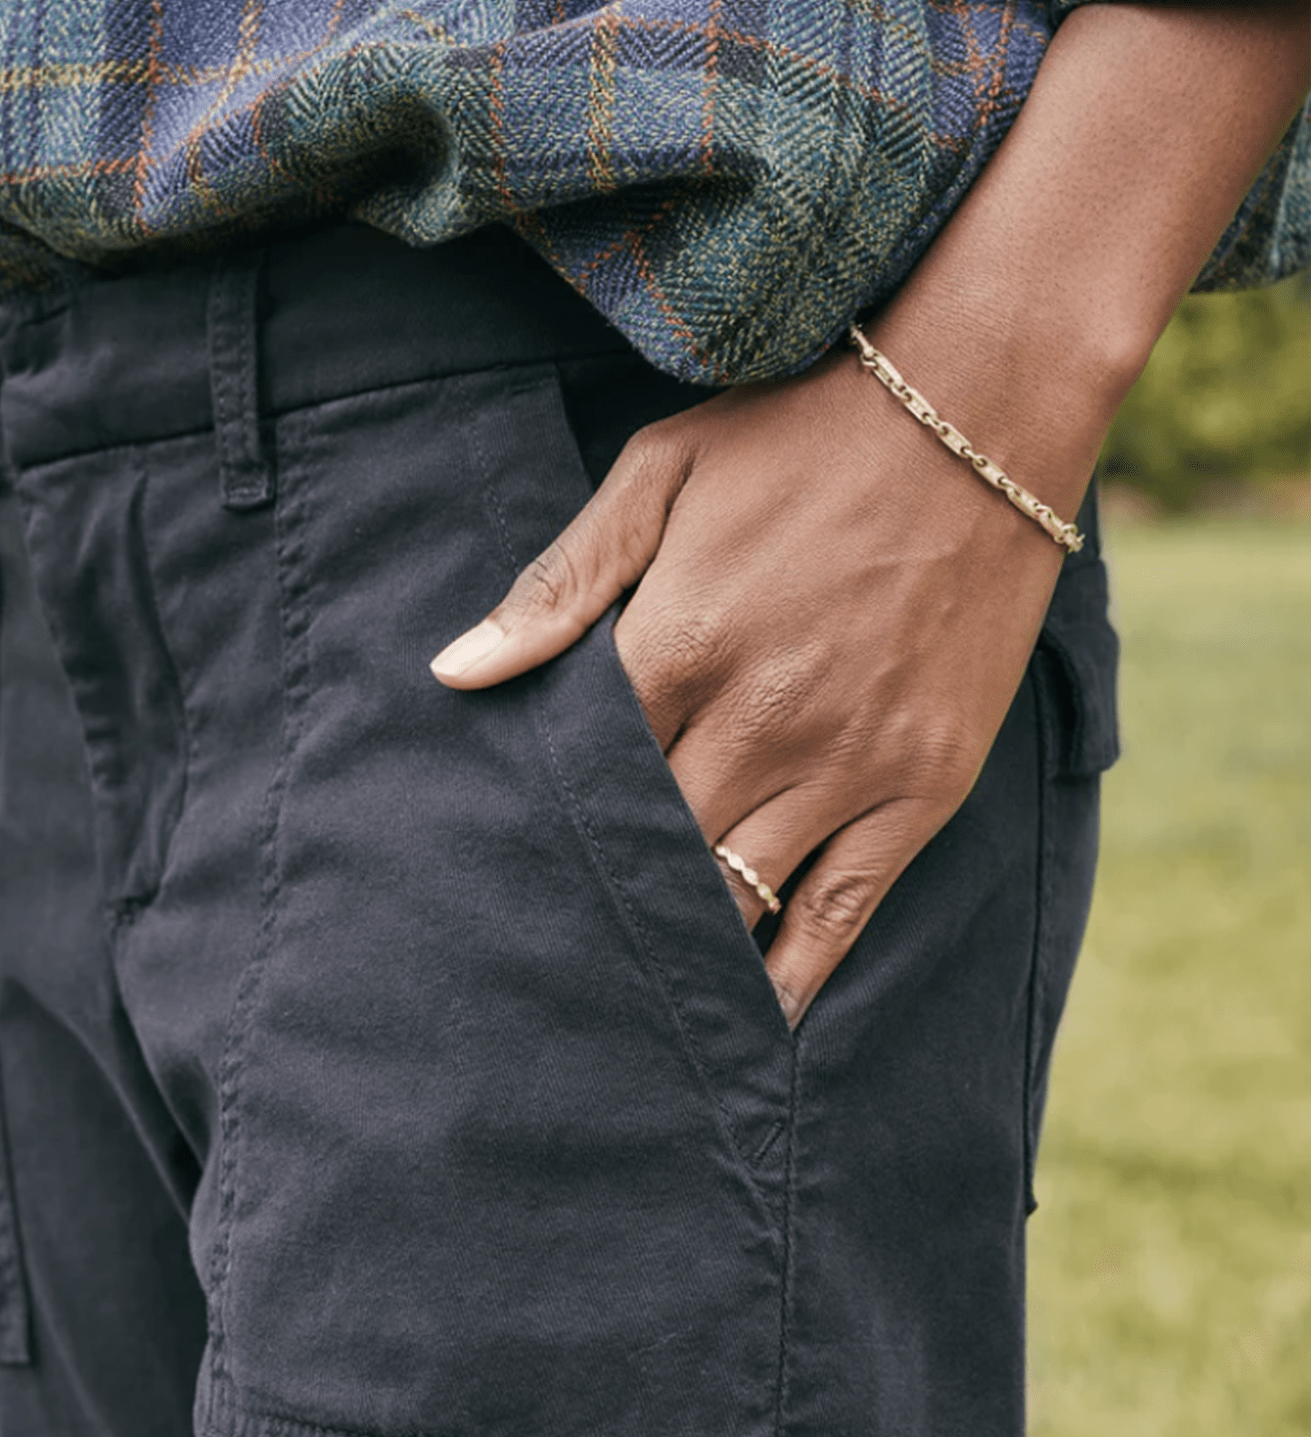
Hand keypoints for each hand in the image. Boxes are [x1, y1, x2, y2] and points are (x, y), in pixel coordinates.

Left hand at [432, 346, 1073, 1024]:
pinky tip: (749, 1027)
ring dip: (676, 952)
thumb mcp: (660, 473)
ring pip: (734, 895)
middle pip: (648, 852)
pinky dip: (790, 978)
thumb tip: (455, 672)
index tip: (498, 879)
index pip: (581, 780)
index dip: (539, 835)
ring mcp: (845, 763)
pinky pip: (841, 911)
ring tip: (617, 1017)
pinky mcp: (921, 788)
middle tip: (538, 971)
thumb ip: (558, 581)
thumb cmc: (802, 434)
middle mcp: (756, 721)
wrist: (982, 408)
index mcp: (675, 644)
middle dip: (595, 906)